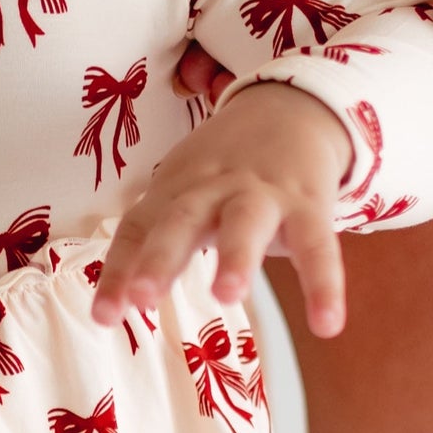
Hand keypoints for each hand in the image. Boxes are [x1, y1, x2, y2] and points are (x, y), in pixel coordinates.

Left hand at [89, 84, 353, 339]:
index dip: (118, 271)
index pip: (137, 230)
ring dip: (235, 257)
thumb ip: (157, 241)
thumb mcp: (183, 193)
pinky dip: (324, 285)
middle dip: (161, 258)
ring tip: (227, 297)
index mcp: (174, 192)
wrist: (291, 108)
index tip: (104, 316)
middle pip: (181, 220)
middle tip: (143, 298)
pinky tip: (328, 325)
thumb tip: (120, 302)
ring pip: (246, 223)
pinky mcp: (308, 202)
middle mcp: (212, 190)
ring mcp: (261, 194)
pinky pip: (318, 246)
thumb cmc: (225, 171)